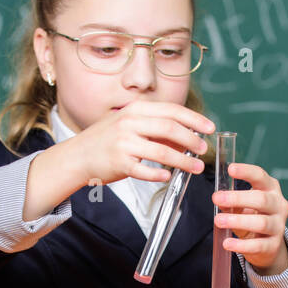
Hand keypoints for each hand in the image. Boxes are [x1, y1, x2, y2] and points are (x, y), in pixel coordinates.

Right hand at [68, 100, 213, 185]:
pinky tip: (169, 176)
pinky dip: (159, 174)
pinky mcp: (119, 163)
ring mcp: (123, 143)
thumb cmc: (107, 140)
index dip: (194, 119)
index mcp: (135, 110)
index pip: (171, 110)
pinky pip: (145, 170)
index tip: (209, 128)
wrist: (77, 156)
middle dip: (192, 139)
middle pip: (170, 128)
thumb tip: (186, 137)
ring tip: (196, 168)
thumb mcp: (130, 125)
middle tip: (204, 150)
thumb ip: (156, 128)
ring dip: (183, 161)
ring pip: (162, 151)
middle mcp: (129, 123)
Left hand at [212, 163, 287, 274]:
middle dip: (238, 198)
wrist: (267, 245)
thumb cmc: (252, 218)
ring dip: (237, 221)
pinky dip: (241, 245)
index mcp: (270, 189)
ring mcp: (279, 226)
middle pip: (261, 199)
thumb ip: (230, 202)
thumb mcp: (241, 207)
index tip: (230, 169)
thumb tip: (218, 198)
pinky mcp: (274, 245)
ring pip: (261, 222)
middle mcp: (278, 205)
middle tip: (216, 198)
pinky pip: (258, 245)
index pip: (261, 176)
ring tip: (218, 221)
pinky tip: (227, 243)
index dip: (246, 172)